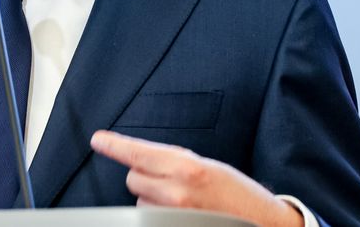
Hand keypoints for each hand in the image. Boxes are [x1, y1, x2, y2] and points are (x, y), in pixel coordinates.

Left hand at [91, 130, 301, 226]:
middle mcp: (177, 192)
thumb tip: (140, 157)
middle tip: (172, 182)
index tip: (98, 140)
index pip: (138, 153)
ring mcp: (173, 216)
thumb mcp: (206, 166)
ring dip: (153, 200)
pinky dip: (158, 215)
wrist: (261, 223)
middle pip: (133, 178)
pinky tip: (181, 214)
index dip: (114, 146)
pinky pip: (149, 218)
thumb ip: (172, 161)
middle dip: (146, 177)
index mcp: (187, 168)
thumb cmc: (237, 194)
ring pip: (140, 202)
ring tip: (184, 202)